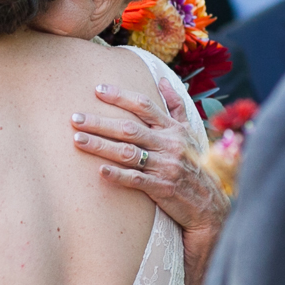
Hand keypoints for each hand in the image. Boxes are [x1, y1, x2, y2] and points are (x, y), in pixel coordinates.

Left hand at [72, 80, 229, 240]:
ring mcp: (165, 166)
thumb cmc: (194, 165)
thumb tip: (162, 81)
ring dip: (100, 146)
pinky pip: (136, 179)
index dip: (120, 96)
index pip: (144, 106)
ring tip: (77, 140)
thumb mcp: (189, 133)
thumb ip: (175, 106)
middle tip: (75, 117)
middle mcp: (169, 144)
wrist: (209, 203)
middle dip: (100, 122)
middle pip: (129, 128)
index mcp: (173, 129)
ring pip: (128, 153)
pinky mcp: (161, 188)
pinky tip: (100, 171)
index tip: (97, 90)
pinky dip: (118, 175)